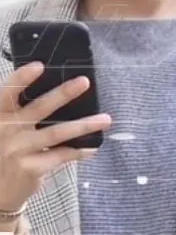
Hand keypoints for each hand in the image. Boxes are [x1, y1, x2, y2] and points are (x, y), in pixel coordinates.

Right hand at [0, 61, 110, 212]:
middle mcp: (7, 130)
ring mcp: (19, 150)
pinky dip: (79, 150)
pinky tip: (93, 146)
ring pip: (57, 133)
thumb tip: (55, 87)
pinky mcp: (31, 168)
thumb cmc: (2, 149)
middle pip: (39, 108)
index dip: (22, 78)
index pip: (7, 92)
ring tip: (105, 119)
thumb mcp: (2, 125)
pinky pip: (61, 155)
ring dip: (84, 125)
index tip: (39, 65)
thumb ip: (18, 109)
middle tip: (84, 82)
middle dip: (63, 94)